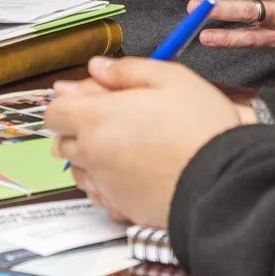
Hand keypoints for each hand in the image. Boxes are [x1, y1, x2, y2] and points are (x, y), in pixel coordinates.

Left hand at [46, 57, 254, 228]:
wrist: (221, 179)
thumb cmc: (199, 125)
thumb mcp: (171, 78)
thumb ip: (126, 71)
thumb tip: (96, 67)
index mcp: (96, 118)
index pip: (53, 113)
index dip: (68, 103)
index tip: (90, 99)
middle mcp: (92, 153)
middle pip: (62, 143)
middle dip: (78, 131)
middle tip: (113, 121)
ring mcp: (105, 184)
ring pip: (80, 171)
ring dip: (91, 159)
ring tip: (126, 148)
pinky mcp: (120, 207)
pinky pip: (100, 195)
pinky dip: (108, 184)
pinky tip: (132, 173)